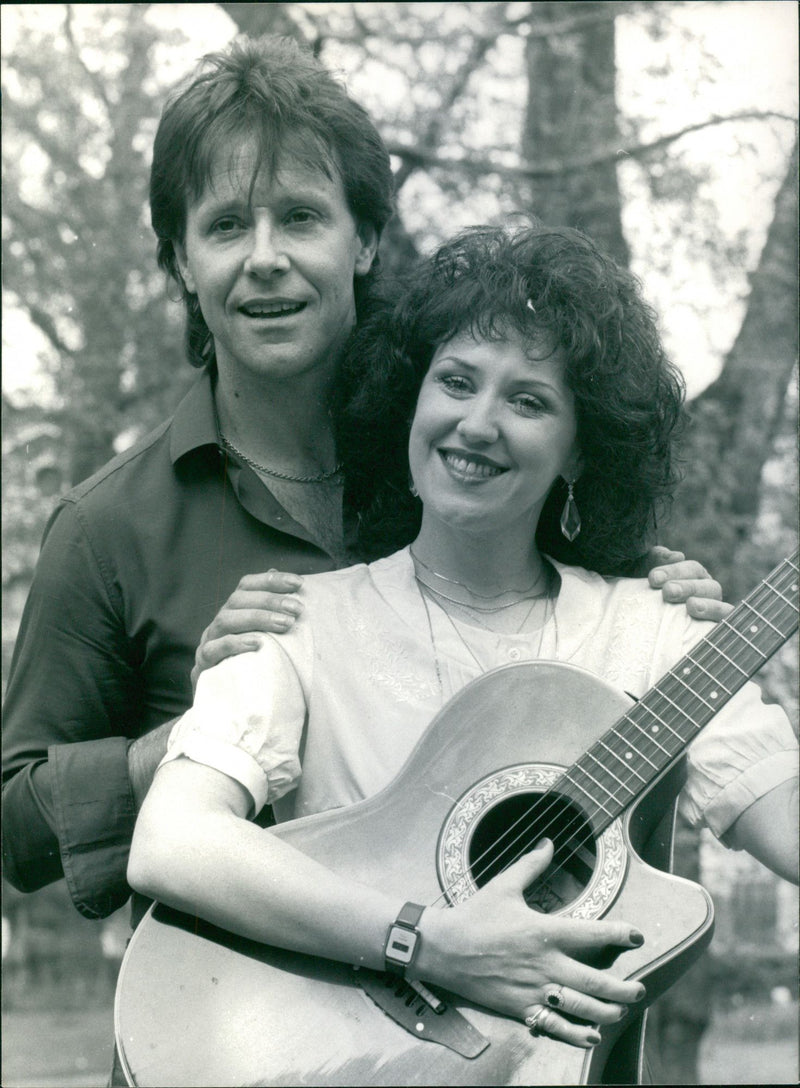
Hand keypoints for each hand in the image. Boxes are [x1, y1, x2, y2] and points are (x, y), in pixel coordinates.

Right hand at [191, 570, 303, 691]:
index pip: (247, 585)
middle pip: (238, 600)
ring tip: (285, 624)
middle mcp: (220, 622)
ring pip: (226, 620)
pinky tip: (258, 644)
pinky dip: (235, 644)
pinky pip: (213, 650)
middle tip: (297, 608)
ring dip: (257, 618)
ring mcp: (209, 641)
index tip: (299, 583)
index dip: (271, 581)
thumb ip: (275, 615)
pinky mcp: (203, 664)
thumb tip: (295, 587)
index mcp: (233, 611)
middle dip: (270, 600)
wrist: (224, 702)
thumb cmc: (251, 663)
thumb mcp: (265, 637)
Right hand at [418, 840, 644, 1048]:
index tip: (638, 936)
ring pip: (582, 1008)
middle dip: (625, 988)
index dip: (621, 935)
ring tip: (620, 1008)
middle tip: (638, 988)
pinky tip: (591, 1034)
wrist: (444, 948)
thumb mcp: (504, 885)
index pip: (594, 933)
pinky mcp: (521, 1009)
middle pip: (597, 982)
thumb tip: (549, 842)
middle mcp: (545, 964)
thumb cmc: (476, 915)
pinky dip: (577, 1034)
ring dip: (608, 1011)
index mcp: (545, 931)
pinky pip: (556, 1028)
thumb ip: (531, 865)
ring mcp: (534, 990)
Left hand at [644, 546, 732, 621]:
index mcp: (694, 577)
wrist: (636, 627)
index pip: (692, 569)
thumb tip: (676, 555)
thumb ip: (655, 559)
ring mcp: (716, 612)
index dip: (674, 571)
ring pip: (721, 605)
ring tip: (691, 605)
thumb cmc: (641, 597)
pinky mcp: (717, 630)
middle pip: (707, 586)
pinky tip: (706, 623)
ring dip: (707, 605)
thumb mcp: (640, 575)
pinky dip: (718, 621)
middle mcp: (708, 593)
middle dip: (687, 587)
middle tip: (668, 591)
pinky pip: (725, 624)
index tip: (653, 578)